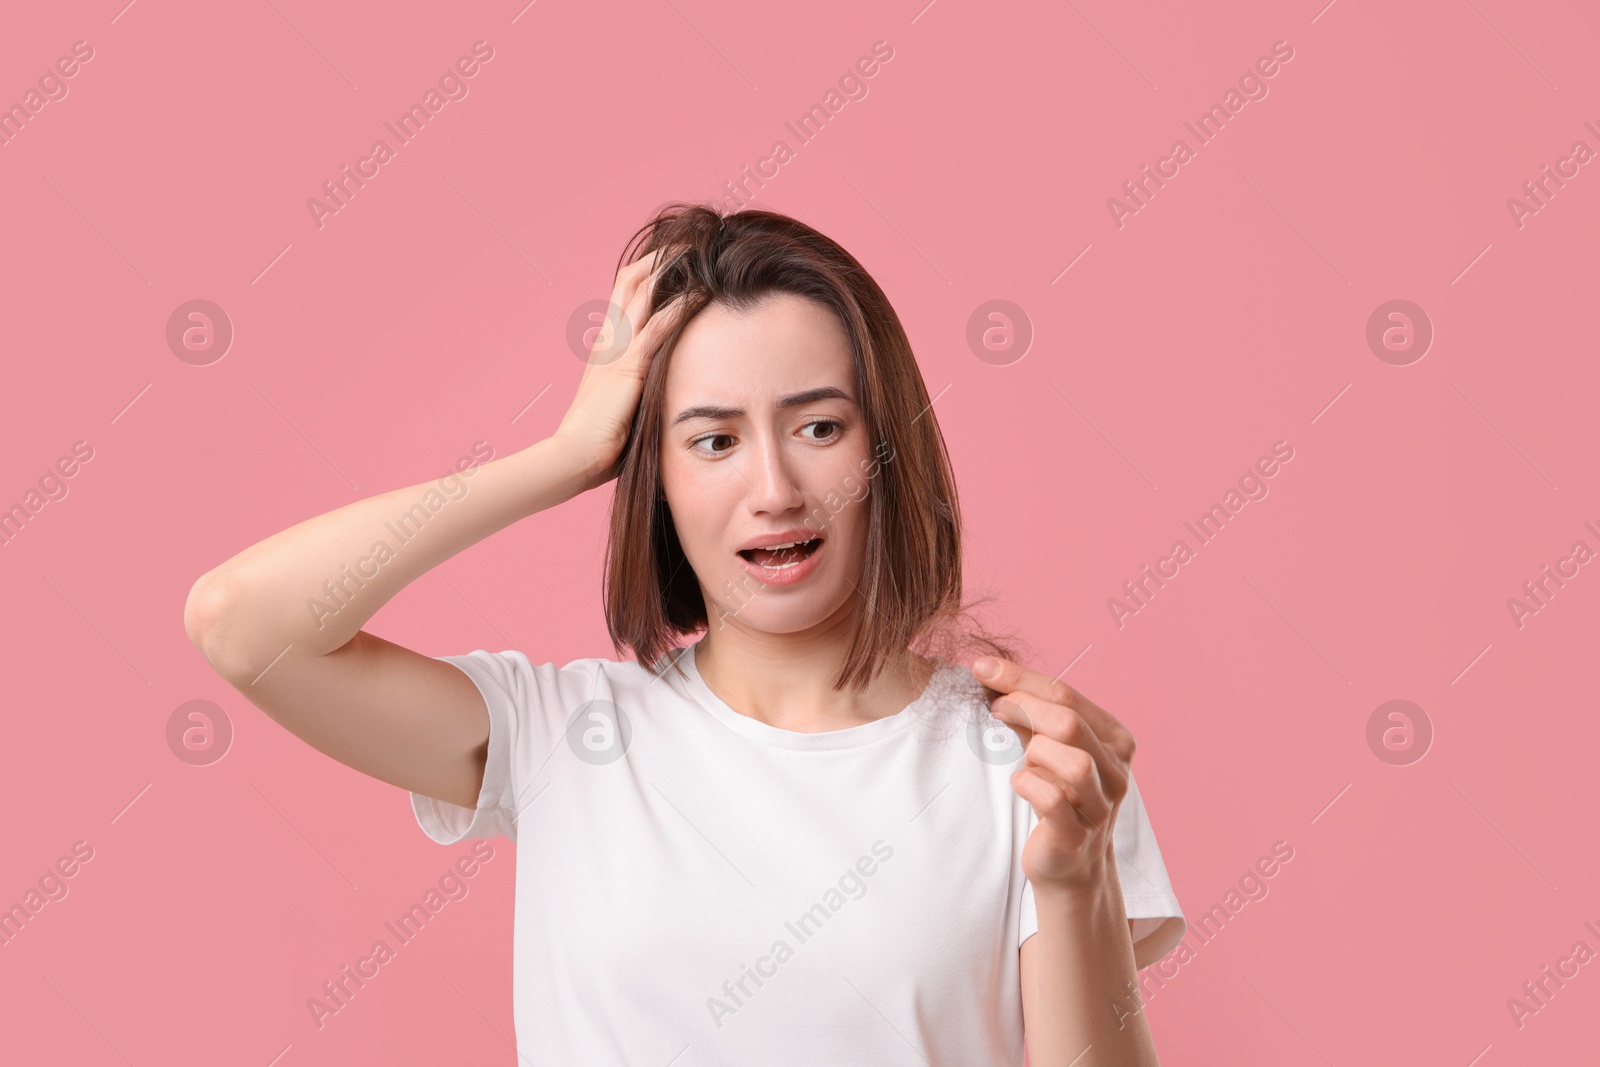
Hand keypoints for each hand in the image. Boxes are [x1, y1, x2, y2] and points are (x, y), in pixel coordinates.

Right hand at [551, 247, 691, 488]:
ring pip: (643, 293)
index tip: (675, 257)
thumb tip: (657, 391)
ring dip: (672, 269)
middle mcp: (609, 340)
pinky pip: (658, 328)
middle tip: (690, 241)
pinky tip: (702, 293)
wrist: (572, 457)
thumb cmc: (597, 443)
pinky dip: (681, 307)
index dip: (648, 271)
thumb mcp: (619, 405)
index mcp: (605, 346)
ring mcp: (617, 351)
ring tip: (699, 250)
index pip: (624, 294)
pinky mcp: (628, 368)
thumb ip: (635, 390)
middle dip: (661, 257)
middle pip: (631, 280)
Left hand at [972, 655, 1136, 892]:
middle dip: (1024, 709)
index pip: (1066, 694)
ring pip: (1072, 762)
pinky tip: (1019, 783)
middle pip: (1069, 722)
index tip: (982, 668)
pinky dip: (1029, 785)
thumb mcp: (1047, 748)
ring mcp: (1101, 805)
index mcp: (1114, 738)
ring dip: (1036, 753)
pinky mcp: (1077, 836)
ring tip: (1024, 761)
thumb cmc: (1058, 795)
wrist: (1069, 863)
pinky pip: (1053, 800)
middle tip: (994, 709)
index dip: (1020, 678)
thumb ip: (1029, 715)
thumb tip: (991, 675)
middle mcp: (1116, 770)